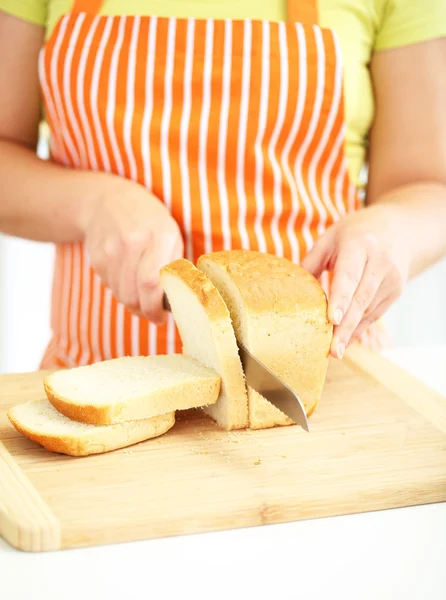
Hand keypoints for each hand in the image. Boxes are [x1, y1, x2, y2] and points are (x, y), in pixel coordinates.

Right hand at [81, 178, 182, 323]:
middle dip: (144, 311)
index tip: (161, 317)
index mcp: (158, 237)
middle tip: (153, 314)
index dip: (155, 308)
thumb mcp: (170, 234)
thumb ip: (173, 265)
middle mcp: (132, 243)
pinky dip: (121, 291)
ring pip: (121, 295)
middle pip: (133, 295)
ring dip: (133, 304)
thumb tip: (176, 300)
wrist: (109, 200)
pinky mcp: (96, 258)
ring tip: (142, 298)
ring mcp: (110, 251)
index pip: (151, 283)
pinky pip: (110, 287)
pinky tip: (128, 281)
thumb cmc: (149, 220)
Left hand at [301, 204, 410, 357]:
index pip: (348, 275)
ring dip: (351, 332)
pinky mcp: (396, 291)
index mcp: (359, 245)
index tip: (331, 319)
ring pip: (368, 310)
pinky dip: (359, 328)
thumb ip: (311, 263)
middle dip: (345, 327)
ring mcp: (392, 278)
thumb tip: (292, 290)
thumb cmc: (353, 235)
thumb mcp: (330, 239)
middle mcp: (379, 262)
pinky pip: (375, 314)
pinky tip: (346, 341)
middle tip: (333, 351)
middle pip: (360, 299)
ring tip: (335, 351)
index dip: (340, 299)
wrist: (396, 229)